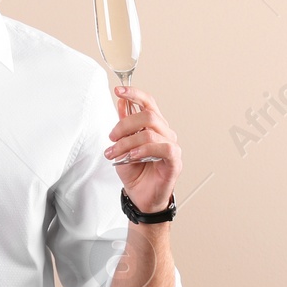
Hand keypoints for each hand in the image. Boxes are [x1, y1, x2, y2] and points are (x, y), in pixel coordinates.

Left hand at [103, 85, 181, 213]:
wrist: (141, 196)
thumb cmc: (136, 171)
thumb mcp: (123, 145)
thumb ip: (124, 125)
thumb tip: (121, 101)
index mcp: (154, 126)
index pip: (148, 102)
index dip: (134, 93)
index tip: (118, 89)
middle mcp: (165, 133)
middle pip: (147, 115)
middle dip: (123, 126)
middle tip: (111, 138)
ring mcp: (171, 146)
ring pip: (150, 132)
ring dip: (127, 142)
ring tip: (114, 153)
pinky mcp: (175, 160)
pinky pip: (163, 148)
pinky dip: (144, 150)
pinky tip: (132, 156)